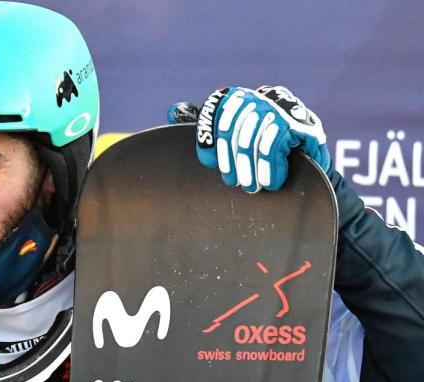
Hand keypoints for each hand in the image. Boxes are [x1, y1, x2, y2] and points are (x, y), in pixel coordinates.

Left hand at [172, 86, 329, 192]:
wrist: (307, 160)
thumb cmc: (263, 150)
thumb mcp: (233, 136)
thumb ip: (207, 124)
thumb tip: (172, 110)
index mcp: (240, 98)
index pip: (217, 113)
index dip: (209, 139)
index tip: (209, 164)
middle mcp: (260, 97)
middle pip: (234, 129)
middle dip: (231, 161)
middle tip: (234, 182)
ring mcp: (283, 109)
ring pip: (254, 139)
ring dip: (250, 168)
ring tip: (251, 186)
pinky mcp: (303, 124)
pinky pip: (276, 144)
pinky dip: (270, 167)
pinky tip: (271, 181)